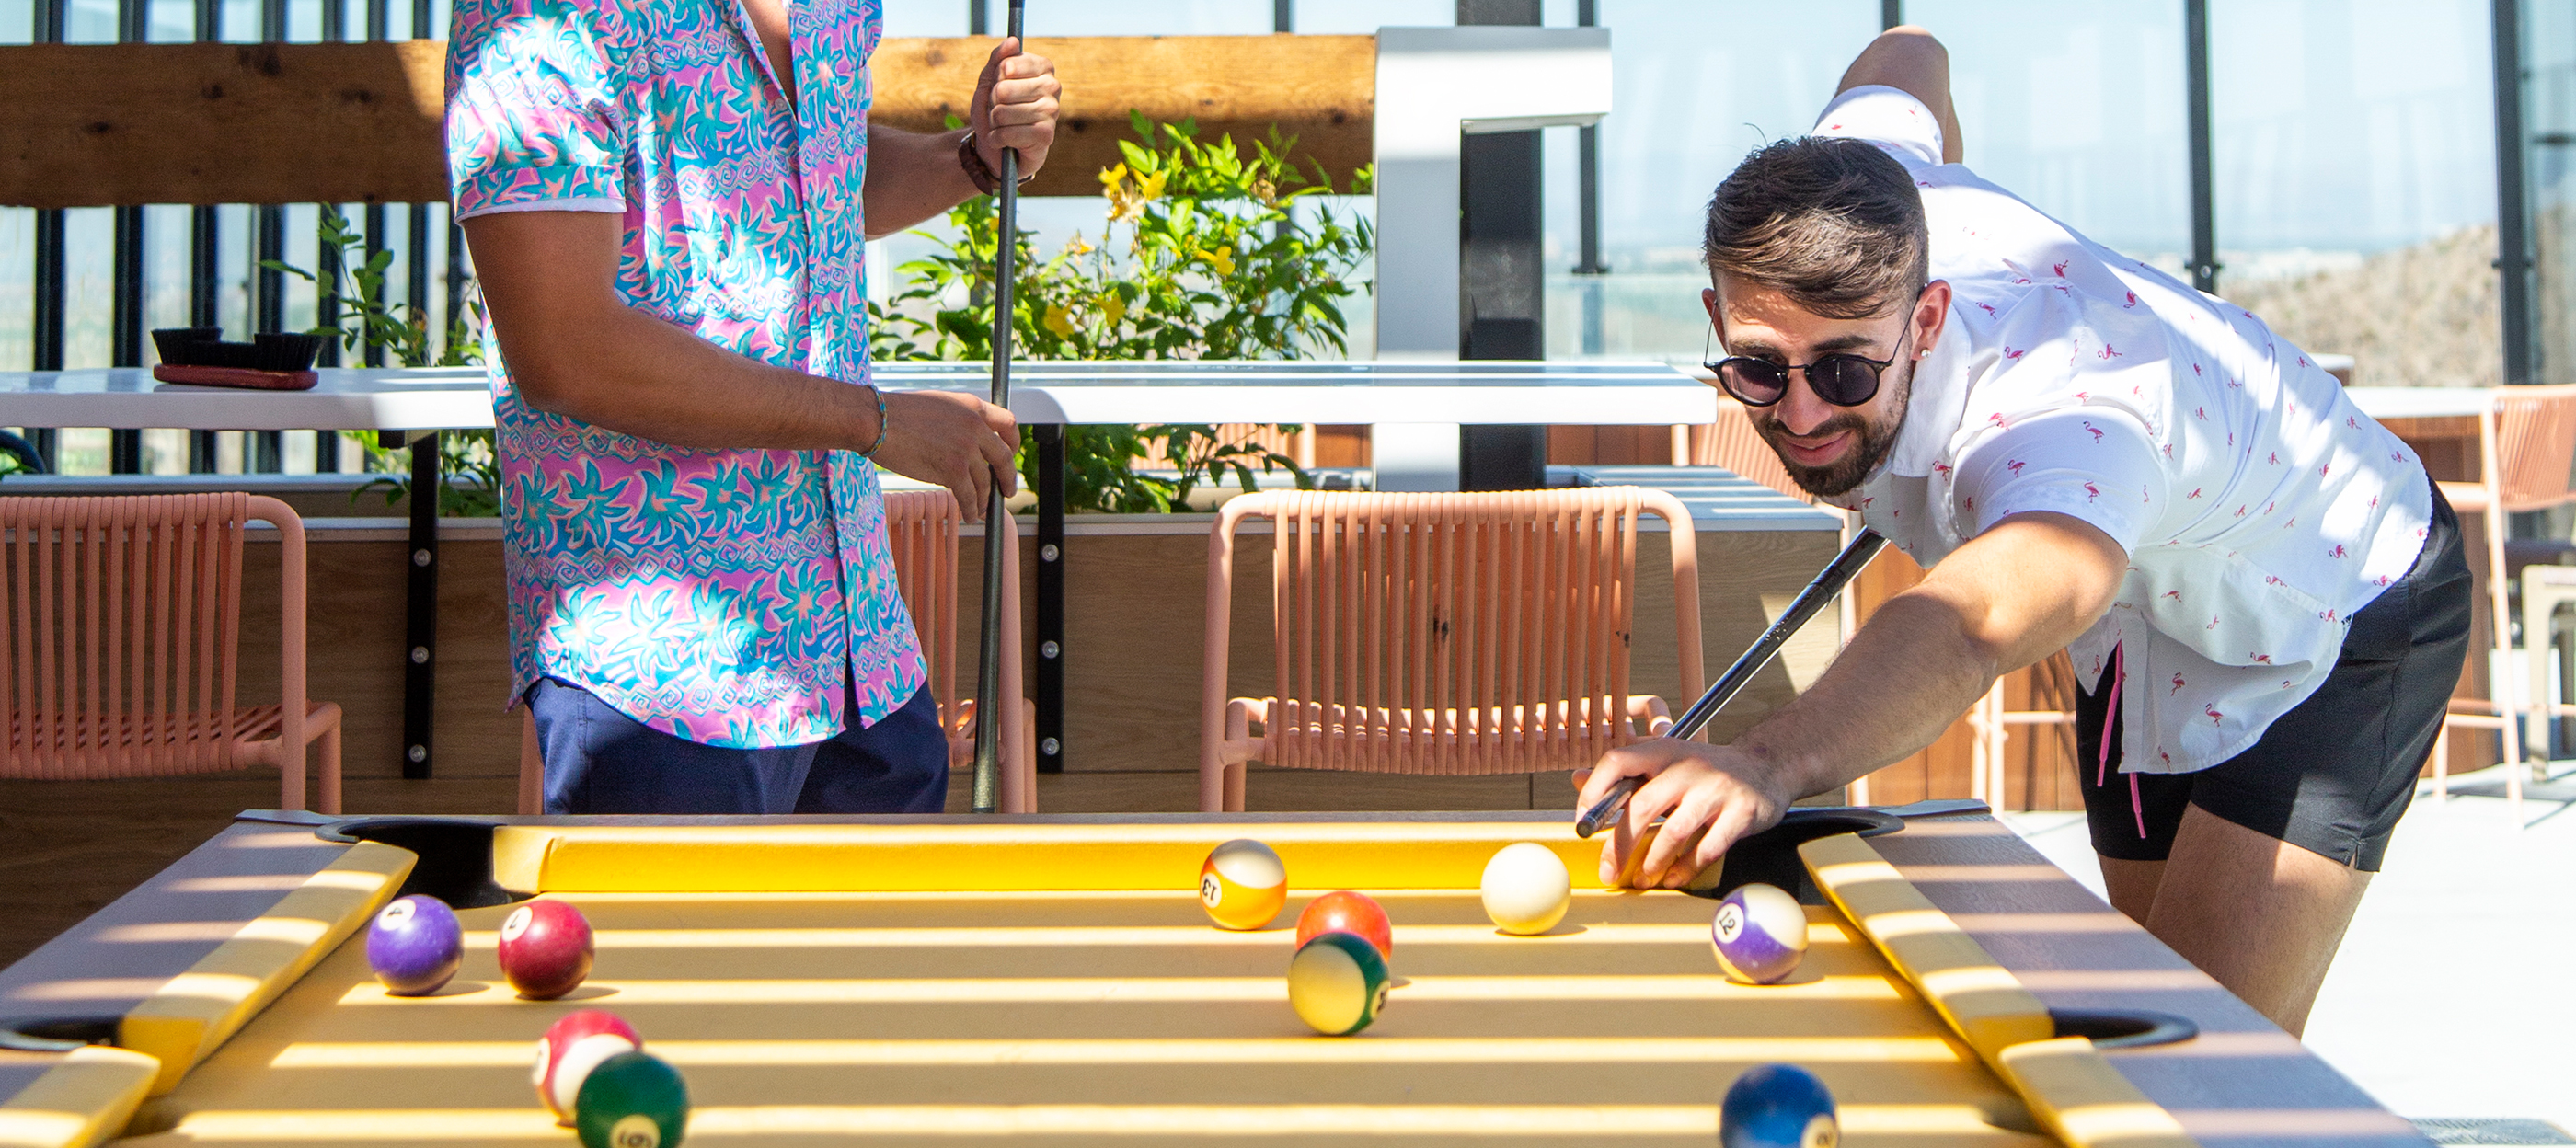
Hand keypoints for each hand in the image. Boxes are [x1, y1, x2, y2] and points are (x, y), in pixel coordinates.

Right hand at [866, 389, 1017, 521]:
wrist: (876, 420)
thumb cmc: (897, 413)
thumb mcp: (939, 405)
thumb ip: (959, 420)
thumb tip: (969, 444)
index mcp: (973, 406)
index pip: (1009, 424)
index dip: (1013, 444)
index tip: (1010, 457)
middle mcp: (975, 426)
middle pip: (1004, 459)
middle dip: (1007, 480)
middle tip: (1006, 492)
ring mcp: (966, 449)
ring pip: (985, 482)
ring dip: (983, 500)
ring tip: (979, 509)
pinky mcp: (953, 471)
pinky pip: (969, 496)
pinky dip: (970, 509)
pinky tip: (968, 515)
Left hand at [970, 38, 1059, 179]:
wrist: (995, 147)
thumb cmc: (994, 111)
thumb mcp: (989, 82)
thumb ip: (998, 59)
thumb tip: (1013, 41)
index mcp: (1042, 68)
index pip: (1009, 65)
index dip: (996, 79)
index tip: (998, 86)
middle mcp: (1052, 86)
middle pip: (1004, 90)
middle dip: (993, 103)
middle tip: (998, 110)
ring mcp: (1052, 111)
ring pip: (1004, 113)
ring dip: (994, 123)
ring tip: (1001, 126)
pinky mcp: (1047, 135)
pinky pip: (1010, 132)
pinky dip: (998, 138)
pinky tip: (1002, 140)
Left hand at [1573, 739, 1793, 889]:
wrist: (1765, 766)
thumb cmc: (1705, 769)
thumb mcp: (1664, 760)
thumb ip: (1624, 773)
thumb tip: (1577, 780)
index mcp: (1663, 751)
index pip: (1617, 761)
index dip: (1593, 792)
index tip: (1584, 823)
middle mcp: (1688, 766)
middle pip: (1642, 806)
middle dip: (1619, 845)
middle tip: (1609, 871)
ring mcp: (1716, 789)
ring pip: (1674, 832)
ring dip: (1653, 863)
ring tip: (1642, 879)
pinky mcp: (1741, 812)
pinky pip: (1707, 848)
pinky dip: (1686, 869)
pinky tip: (1673, 878)